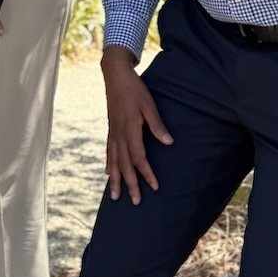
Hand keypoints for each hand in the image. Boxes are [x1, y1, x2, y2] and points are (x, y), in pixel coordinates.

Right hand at [101, 47, 172, 204]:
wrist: (115, 75)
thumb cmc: (135, 88)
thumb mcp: (149, 104)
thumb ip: (157, 124)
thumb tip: (168, 142)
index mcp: (130, 128)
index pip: (138, 156)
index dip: (146, 172)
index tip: (154, 186)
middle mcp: (119, 133)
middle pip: (124, 164)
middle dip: (130, 183)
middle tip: (135, 201)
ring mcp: (113, 132)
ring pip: (114, 160)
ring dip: (115, 179)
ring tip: (115, 197)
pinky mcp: (111, 128)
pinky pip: (109, 151)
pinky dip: (109, 164)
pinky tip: (109, 174)